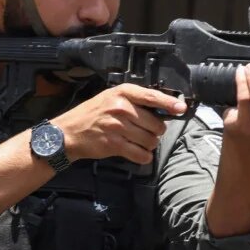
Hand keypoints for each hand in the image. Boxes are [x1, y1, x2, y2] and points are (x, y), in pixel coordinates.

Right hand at [51, 84, 185, 164]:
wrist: (68, 133)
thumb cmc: (92, 114)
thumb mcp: (111, 98)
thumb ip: (134, 101)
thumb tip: (162, 109)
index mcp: (122, 93)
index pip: (152, 96)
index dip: (169, 103)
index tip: (181, 109)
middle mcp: (121, 108)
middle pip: (156, 124)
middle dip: (156, 131)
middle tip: (147, 132)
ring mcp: (118, 126)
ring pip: (151, 140)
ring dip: (150, 145)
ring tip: (140, 142)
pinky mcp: (115, 144)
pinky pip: (141, 154)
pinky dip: (144, 157)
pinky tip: (138, 153)